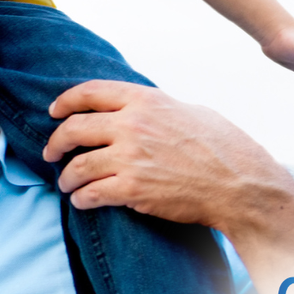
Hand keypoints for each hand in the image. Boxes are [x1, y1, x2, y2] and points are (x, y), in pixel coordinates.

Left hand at [43, 81, 293, 237]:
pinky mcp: (132, 189)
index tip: (54, 112)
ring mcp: (130, 157)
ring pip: (77, 165)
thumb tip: (136, 108)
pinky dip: (80, 198)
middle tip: (51, 153)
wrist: (242, 186)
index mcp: (145, 101)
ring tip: (66, 183)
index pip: (89, 92)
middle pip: (73, 128)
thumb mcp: (189, 111)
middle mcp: (132, 125)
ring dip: (66, 176)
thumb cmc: (224, 148)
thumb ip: (156, 108)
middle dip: (56, 143)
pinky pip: (90, 193)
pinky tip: (81, 201)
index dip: (64, 102)